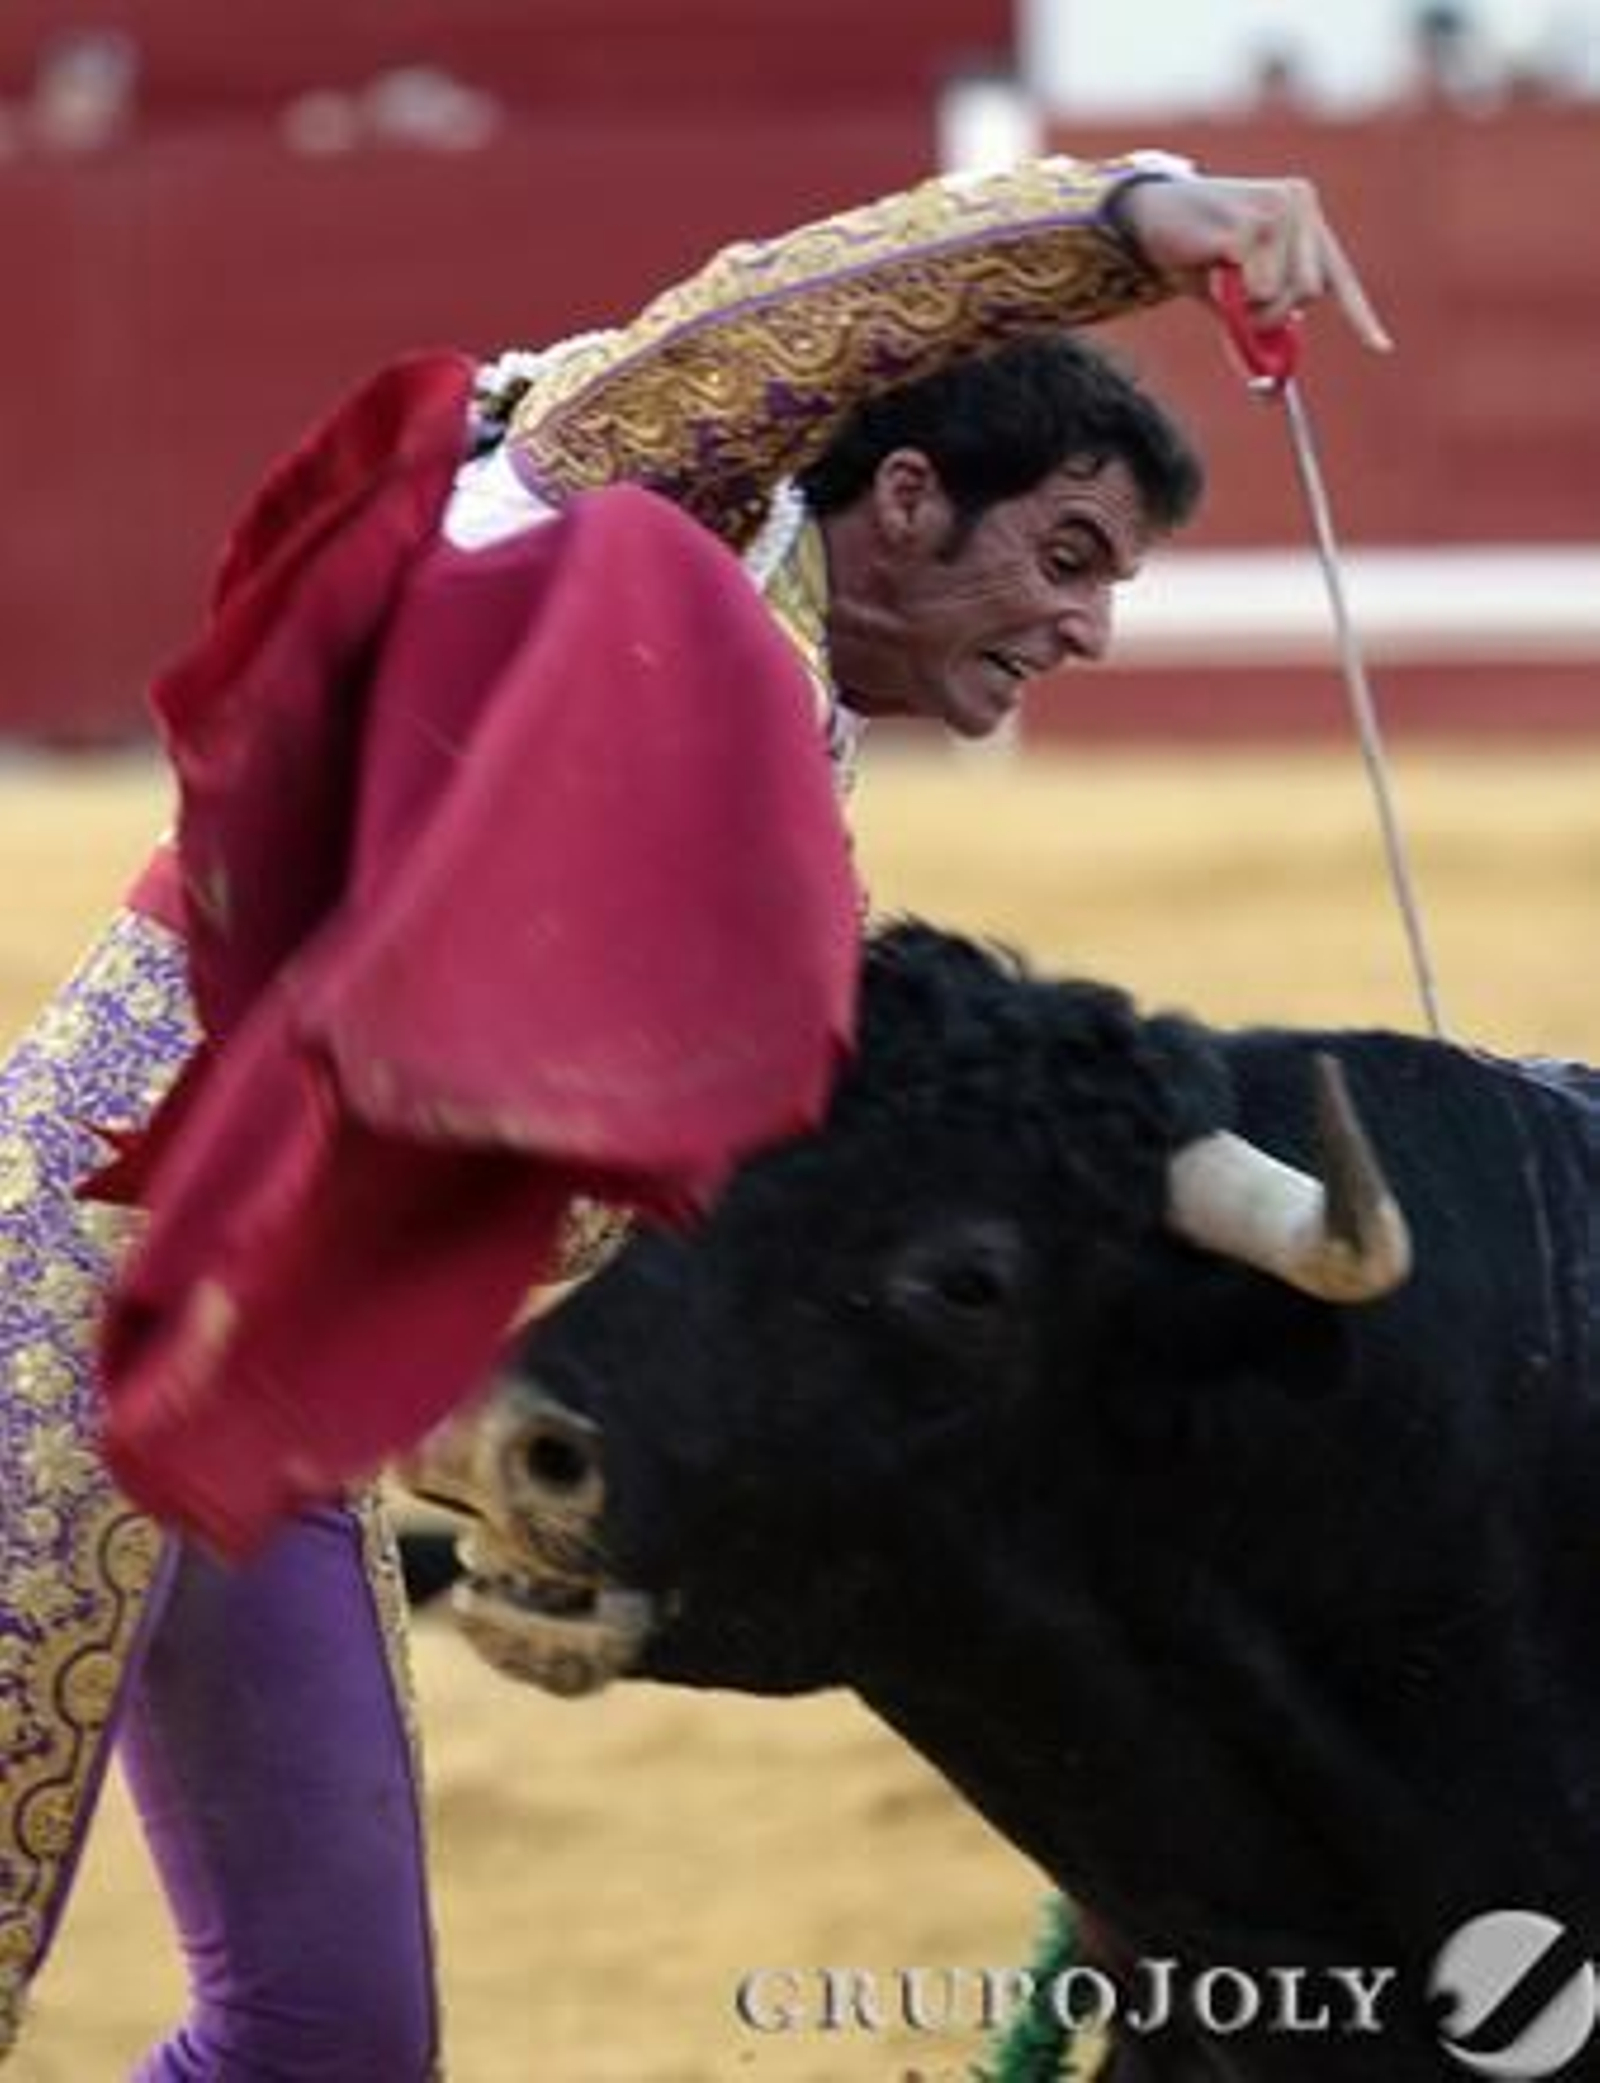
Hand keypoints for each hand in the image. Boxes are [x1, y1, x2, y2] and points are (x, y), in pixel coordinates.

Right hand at [1120, 175, 1391, 351]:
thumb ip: (1258, 328)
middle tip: (1238, 302)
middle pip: (1310, 292)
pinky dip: (1233, 294)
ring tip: (1223, 279)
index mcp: (1304, 218)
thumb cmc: (1191, 253)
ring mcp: (1278, 209)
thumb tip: (1270, 389)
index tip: (1380, 347)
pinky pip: (1258, 287)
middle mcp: (1299, 205)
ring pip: (1285, 294)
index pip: (1337, 276)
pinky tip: (1212, 266)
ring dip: (1250, 306)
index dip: (1359, 315)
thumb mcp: (1232, 296)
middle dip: (1273, 314)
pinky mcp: (1252, 221)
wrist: (1145, 218)